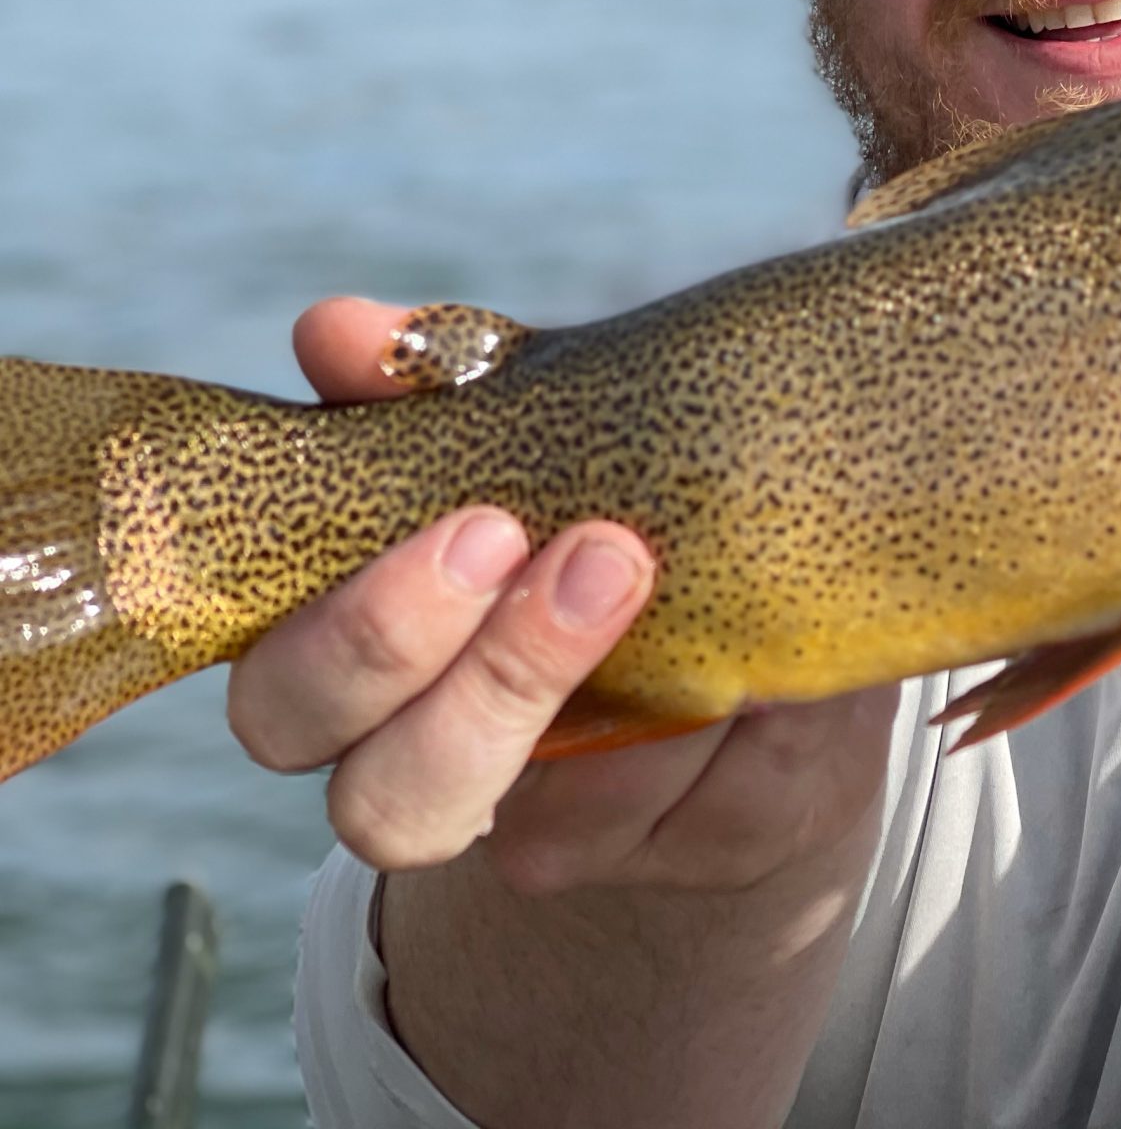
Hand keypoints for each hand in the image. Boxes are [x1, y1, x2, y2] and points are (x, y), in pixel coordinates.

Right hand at [225, 297, 893, 894]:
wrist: (775, 630)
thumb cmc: (609, 503)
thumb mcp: (535, 433)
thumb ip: (434, 389)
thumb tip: (335, 328)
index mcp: (359, 683)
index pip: (288, 698)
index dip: (359, 631)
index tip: (480, 520)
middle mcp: (435, 780)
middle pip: (382, 802)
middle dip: (481, 681)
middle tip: (596, 555)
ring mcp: (566, 834)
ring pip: (550, 827)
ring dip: (640, 701)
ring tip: (684, 583)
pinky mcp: (696, 851)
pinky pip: (702, 814)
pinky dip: (739, 727)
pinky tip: (769, 659)